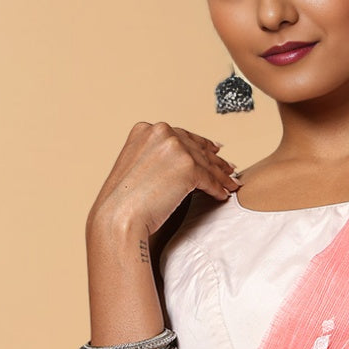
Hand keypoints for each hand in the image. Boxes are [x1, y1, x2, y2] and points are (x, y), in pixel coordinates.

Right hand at [86, 120, 239, 242]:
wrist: (118, 218)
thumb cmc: (121, 204)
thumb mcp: (134, 168)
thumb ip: (154, 159)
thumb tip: (176, 162)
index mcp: (144, 130)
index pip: (180, 135)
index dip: (199, 144)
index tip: (214, 150)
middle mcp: (160, 132)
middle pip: (196, 147)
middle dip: (214, 160)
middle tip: (228, 168)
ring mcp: (175, 147)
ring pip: (206, 163)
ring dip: (221, 176)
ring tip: (231, 184)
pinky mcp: (188, 166)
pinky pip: (209, 178)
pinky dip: (218, 188)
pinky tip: (222, 195)